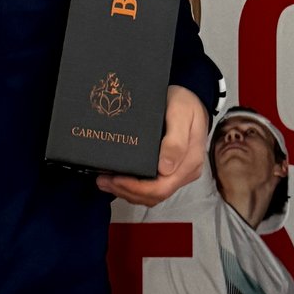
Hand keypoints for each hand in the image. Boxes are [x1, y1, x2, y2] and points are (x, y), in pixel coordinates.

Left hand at [96, 84, 207, 205]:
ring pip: (152, 194)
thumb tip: (164, 168)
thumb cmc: (185, 103)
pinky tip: (119, 179)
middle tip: (102, 180)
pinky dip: (134, 187)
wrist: (192, 97)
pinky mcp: (172, 170)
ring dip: (128, 192)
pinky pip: (153, 186)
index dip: (136, 189)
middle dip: (127, 191)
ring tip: (105, 181)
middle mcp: (185, 172)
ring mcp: (178, 173)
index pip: (161, 188)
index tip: (115, 179)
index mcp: (189, 163)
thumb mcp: (181, 115)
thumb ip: (176, 140)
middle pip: (155, 195)